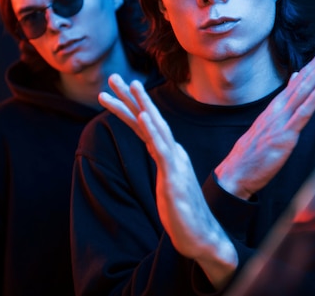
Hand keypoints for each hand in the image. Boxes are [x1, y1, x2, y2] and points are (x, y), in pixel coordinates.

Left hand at [99, 75, 237, 288]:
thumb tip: (159, 155)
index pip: (145, 126)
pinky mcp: (174, 176)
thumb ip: (164, 167)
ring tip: (129, 84)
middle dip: (130, 97)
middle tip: (113, 77)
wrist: (201, 237)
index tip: (113, 92)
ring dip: (141, 104)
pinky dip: (152, 131)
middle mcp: (172, 153)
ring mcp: (174, 163)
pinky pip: (161, 149)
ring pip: (155, 127)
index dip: (129, 107)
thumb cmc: (183, 213)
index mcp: (169, 154)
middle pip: (148, 119)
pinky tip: (142, 115)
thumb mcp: (167, 185)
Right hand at [215, 38, 314, 198]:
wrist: (236, 171)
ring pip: (305, 90)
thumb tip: (296, 78)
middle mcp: (280, 107)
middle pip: (306, 78)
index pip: (302, 78)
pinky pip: (302, 114)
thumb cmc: (254, 150)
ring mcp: (282, 120)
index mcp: (278, 105)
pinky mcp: (285, 135)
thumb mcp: (269, 122)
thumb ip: (285, 102)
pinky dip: (314, 98)